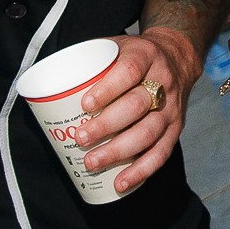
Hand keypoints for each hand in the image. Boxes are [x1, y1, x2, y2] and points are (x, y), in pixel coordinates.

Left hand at [72, 28, 196, 194]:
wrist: (178, 59)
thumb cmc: (136, 57)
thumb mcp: (117, 47)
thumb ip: (91, 61)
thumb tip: (51, 81)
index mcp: (145, 55)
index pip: (129, 70)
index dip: (108, 89)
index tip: (85, 104)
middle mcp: (162, 82)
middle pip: (137, 105)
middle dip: (107, 125)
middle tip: (80, 138)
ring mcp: (171, 108)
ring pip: (148, 132)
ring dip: (118, 151)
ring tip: (93, 162)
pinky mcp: (176, 129)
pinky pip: (161, 153)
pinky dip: (141, 171)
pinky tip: (121, 182)